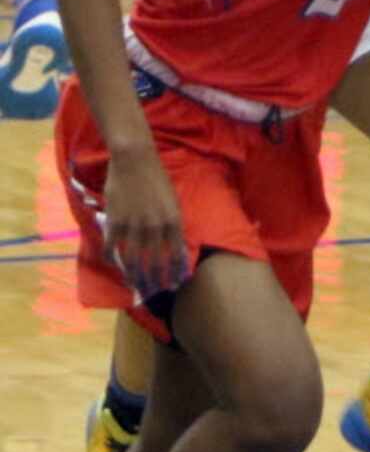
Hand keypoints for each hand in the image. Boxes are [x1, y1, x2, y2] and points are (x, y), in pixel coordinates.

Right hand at [103, 148, 189, 300]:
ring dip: (134, 277)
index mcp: (172, 220)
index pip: (175, 255)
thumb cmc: (156, 177)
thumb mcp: (172, 200)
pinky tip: (113, 264)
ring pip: (133, 261)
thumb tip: (174, 246)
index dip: (174, 273)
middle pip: (154, 264)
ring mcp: (134, 226)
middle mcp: (155, 227)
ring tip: (134, 286)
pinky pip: (112, 248)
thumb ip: (172, 224)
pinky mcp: (115, 222)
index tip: (173, 286)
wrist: (134, 158)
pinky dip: (112, 259)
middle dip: (153, 282)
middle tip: (152, 293)